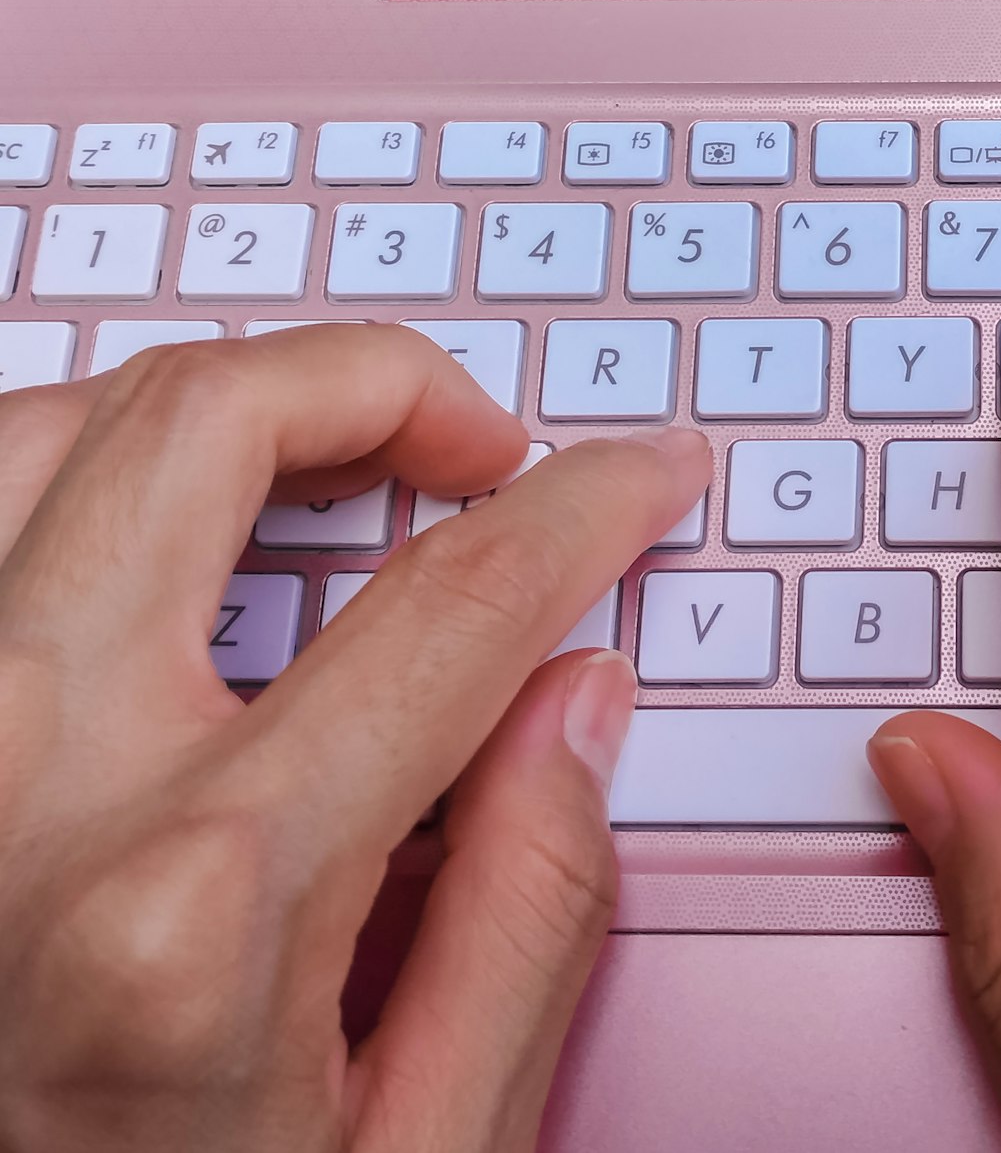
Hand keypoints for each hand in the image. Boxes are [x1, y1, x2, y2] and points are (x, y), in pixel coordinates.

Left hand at [0, 326, 708, 1152]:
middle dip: (387, 381)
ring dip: (216, 407)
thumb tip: (577, 694)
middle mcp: (12, 793)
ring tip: (321, 462)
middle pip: (212, 426)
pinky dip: (71, 476)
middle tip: (478, 443)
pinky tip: (159, 532)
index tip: (642, 473)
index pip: (454, 604)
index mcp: (194, 914)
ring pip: (49, 430)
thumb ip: (526, 911)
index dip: (587, 508)